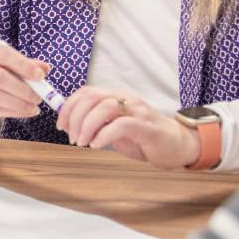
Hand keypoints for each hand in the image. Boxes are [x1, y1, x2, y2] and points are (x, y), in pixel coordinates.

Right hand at [0, 40, 47, 120]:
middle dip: (23, 89)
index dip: (23, 65)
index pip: (2, 54)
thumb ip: (20, 63)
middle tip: (38, 97)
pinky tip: (23, 112)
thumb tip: (45, 68)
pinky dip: (12, 112)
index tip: (40, 75)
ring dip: (18, 103)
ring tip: (33, 107)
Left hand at [56, 87, 199, 168]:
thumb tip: (70, 124)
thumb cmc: (143, 137)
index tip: (62, 126)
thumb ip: (96, 122)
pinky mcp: (146, 127)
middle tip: (71, 137)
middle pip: (91, 97)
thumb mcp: (114, 128)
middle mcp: (126, 99)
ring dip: (87, 125)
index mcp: (116, 97)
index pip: (86, 92)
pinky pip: (121, 125)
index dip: (69, 107)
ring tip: (82, 142)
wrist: (177, 146)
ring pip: (104, 107)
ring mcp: (137, 111)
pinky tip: (96, 145)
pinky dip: (104, 134)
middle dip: (75, 117)